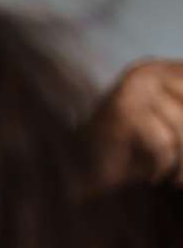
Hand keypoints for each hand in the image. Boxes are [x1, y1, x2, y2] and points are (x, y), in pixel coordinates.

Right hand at [91, 60, 182, 189]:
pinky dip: (161, 166)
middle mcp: (146, 72)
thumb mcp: (173, 131)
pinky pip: (162, 143)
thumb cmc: (130, 157)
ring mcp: (132, 90)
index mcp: (162, 69)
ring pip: (182, 128)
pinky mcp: (122, 114)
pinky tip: (153, 177)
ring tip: (176, 178)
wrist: (74, 176)